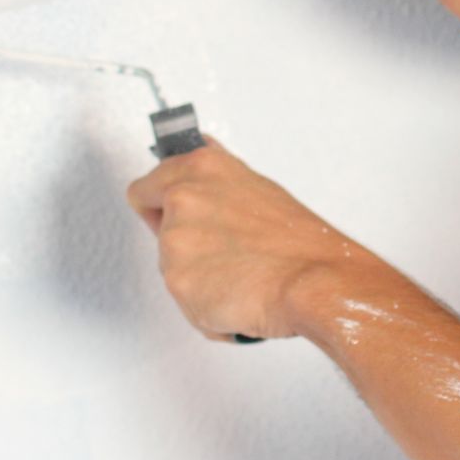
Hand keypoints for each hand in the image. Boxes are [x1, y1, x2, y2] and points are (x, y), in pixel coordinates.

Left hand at [125, 136, 363, 342]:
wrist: (314, 282)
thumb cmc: (297, 241)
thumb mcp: (255, 187)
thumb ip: (214, 177)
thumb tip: (199, 151)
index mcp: (201, 168)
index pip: (145, 188)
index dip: (158, 207)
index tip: (167, 217)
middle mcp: (182, 199)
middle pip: (161, 234)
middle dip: (186, 247)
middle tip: (227, 254)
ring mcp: (176, 242)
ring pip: (173, 270)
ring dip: (199, 279)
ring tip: (241, 276)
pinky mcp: (178, 282)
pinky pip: (186, 302)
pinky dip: (207, 308)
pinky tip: (239, 298)